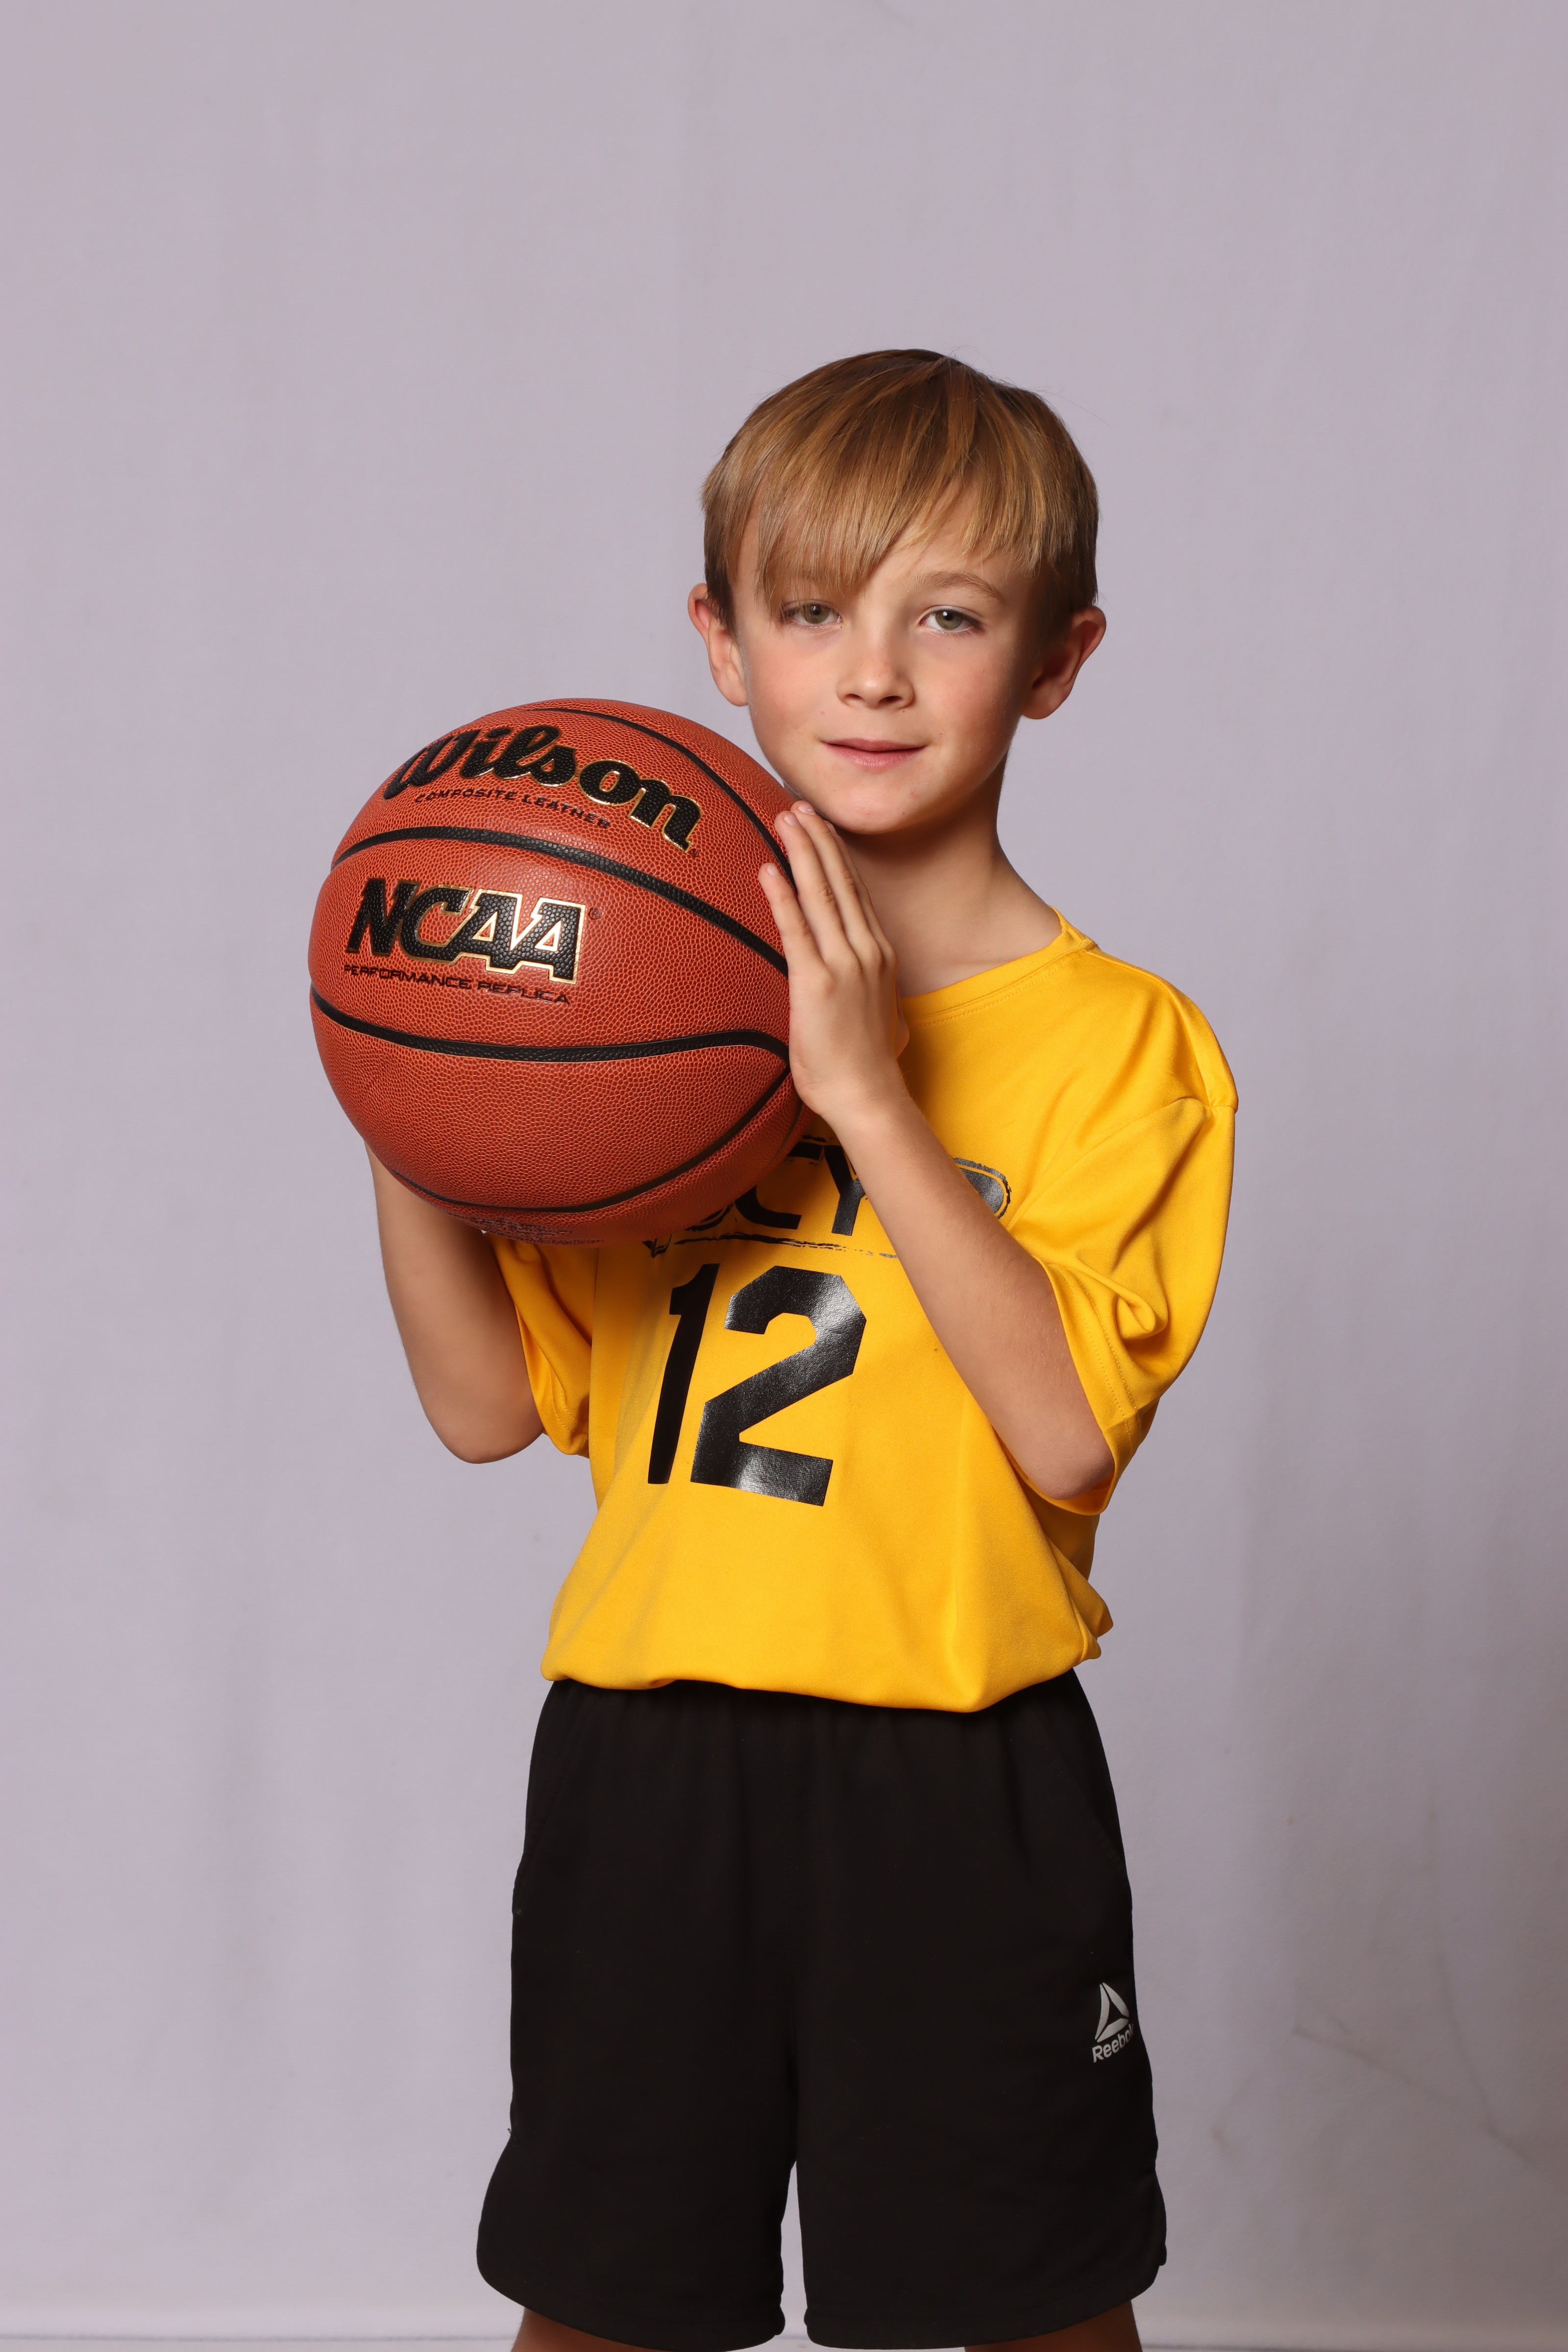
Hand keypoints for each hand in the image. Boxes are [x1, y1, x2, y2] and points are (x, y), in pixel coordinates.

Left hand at [759, 802, 908, 1130]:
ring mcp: (846, 964)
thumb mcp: (874, 1018)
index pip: (856, 893)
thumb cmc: (865, 1068)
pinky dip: (782, 896)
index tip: (821, 827)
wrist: (869, 1098)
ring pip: (822, 894)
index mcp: (879, 955)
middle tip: (799, 805)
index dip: (837, 856)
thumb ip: (864, 994)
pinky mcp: (818, 983)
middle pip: (842, 881)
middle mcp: (868, 950)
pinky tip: (768, 868)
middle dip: (820, 839)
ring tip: (785, 817)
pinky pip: (796, 929)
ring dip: (802, 851)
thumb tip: (855, 993)